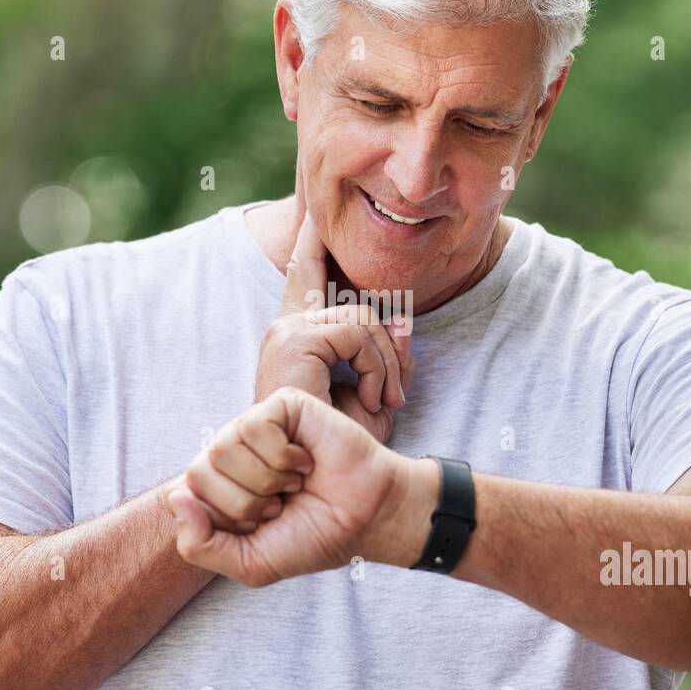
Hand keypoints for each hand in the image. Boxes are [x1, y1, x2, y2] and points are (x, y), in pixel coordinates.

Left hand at [166, 387, 438, 585]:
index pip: (186, 495)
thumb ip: (198, 545)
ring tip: (294, 483)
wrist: (367, 518)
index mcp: (219, 485)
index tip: (265, 525)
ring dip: (266, 479)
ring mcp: (255, 426)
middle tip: (282, 504)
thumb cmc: (313, 537)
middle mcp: (232, 452)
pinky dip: (284, 457)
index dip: (228, 520)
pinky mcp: (282, 405)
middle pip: (200, 471)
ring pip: (223, 448)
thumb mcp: (248, 562)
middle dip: (246, 502)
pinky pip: (253, 428)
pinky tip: (305, 461)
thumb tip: (175, 497)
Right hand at [255, 209, 414, 442]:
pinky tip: (375, 399)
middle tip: (399, 389)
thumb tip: (406, 319)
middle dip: (390, 339)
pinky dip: (377, 368)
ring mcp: (285, 331)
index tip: (316, 212)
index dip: (311, 240)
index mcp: (296, 333)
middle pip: (356, 298)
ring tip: (386, 401)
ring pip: (363, 316)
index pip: (304, 270)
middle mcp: (285, 325)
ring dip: (387, 361)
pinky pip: (357, 333)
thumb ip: (390, 354)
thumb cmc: (338, 446)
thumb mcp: (377, 393)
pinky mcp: (294, 340)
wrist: (311, 477)